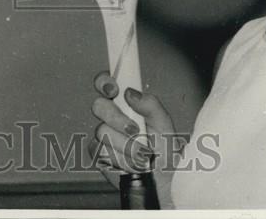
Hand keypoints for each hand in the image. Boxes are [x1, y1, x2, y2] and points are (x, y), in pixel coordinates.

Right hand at [89, 71, 178, 207]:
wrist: (165, 182)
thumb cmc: (166, 154)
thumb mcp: (165, 125)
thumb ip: (150, 105)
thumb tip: (131, 93)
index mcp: (126, 105)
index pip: (107, 84)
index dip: (105, 82)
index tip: (114, 89)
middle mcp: (113, 118)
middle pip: (98, 106)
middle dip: (116, 118)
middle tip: (134, 129)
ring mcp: (104, 136)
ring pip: (101, 131)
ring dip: (126, 145)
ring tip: (143, 154)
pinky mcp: (100, 155)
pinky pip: (101, 151)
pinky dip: (121, 159)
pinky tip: (132, 163)